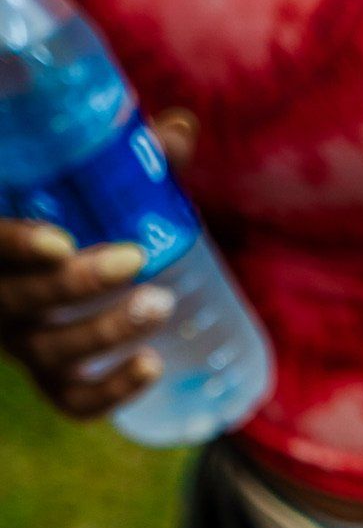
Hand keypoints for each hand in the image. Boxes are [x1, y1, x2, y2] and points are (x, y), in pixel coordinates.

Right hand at [0, 108, 197, 420]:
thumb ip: (120, 156)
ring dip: (106, 333)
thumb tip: (181, 127)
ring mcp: (19, 342)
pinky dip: (110, 392)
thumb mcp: (74, 180)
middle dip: (80, 285)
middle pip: (22, 302)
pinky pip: (72, 400)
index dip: (16, 245)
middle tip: (138, 261)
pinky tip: (151, 365)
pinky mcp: (49, 375)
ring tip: (162, 304)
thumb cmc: (57, 206)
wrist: (41, 265)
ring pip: (50, 353)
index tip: (62, 241)